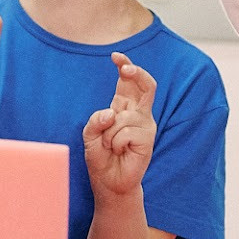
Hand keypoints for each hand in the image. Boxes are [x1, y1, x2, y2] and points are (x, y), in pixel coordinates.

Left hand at [83, 52, 156, 199]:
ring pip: (122, 117)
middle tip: (125, 68)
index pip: (128, 82)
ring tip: (110, 146)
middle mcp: (138, 113)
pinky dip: (115, 143)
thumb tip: (111, 113)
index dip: (125, 65)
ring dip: (108, 134)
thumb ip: (96, 120)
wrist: (109, 182)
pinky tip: (119, 152)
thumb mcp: (89, 135)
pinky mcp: (148, 139)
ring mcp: (146, 126)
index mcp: (124, 107)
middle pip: (146, 85)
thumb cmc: (100, 157)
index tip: (115, 56)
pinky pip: (125, 133)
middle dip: (136, 72)